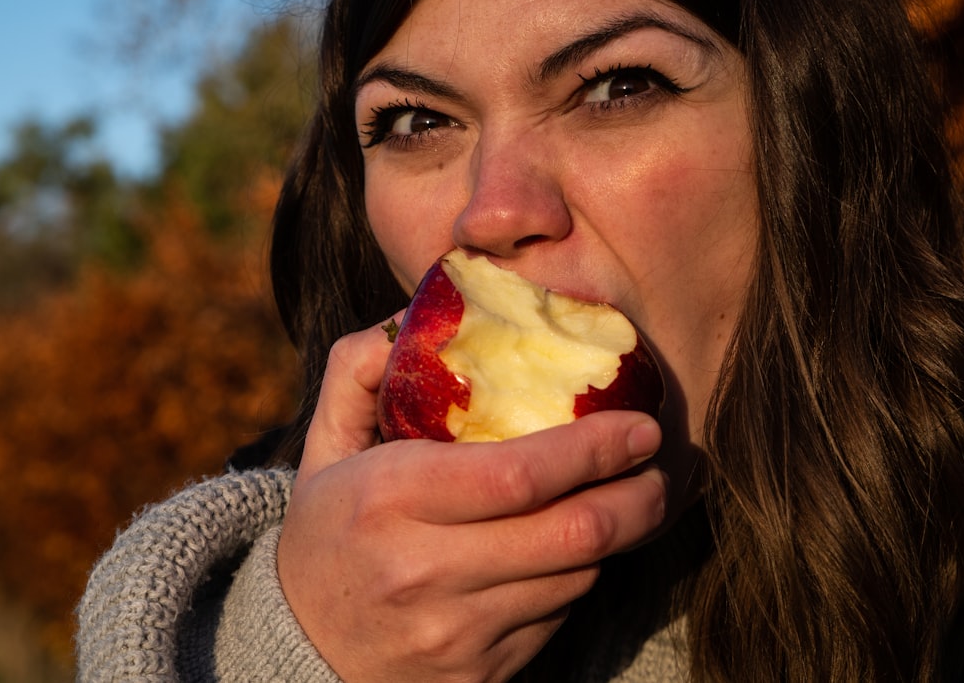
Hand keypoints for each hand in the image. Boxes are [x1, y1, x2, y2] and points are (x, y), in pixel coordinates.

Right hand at [277, 322, 667, 682]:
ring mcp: (454, 633)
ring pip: (574, 578)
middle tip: (661, 467)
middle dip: (637, 498)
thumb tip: (406, 317)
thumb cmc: (328, 530)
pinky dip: (573, 579)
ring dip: (610, 537)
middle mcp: (423, 571)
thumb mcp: (324, 446)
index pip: (516, 474)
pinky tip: (566, 554)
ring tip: (623, 503)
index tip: (639, 426)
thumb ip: (357, 371)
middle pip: (569, 534)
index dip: (592, 449)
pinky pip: (556, 620)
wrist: (302, 649)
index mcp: (388, 499)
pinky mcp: (478, 677)